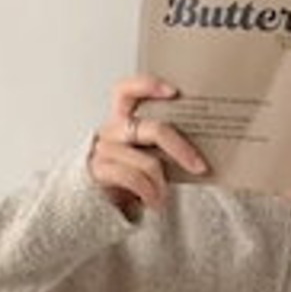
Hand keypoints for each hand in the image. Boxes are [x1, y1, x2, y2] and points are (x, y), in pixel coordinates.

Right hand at [87, 74, 209, 218]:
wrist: (91, 205)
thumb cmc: (125, 178)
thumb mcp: (142, 155)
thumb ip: (158, 145)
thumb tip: (199, 149)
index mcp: (121, 119)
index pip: (127, 91)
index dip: (148, 86)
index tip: (174, 92)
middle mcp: (111, 130)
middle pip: (152, 129)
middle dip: (180, 148)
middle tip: (199, 166)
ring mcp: (104, 150)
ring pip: (148, 161)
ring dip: (162, 183)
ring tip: (165, 199)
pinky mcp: (99, 170)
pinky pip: (133, 178)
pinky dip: (150, 193)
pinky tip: (155, 203)